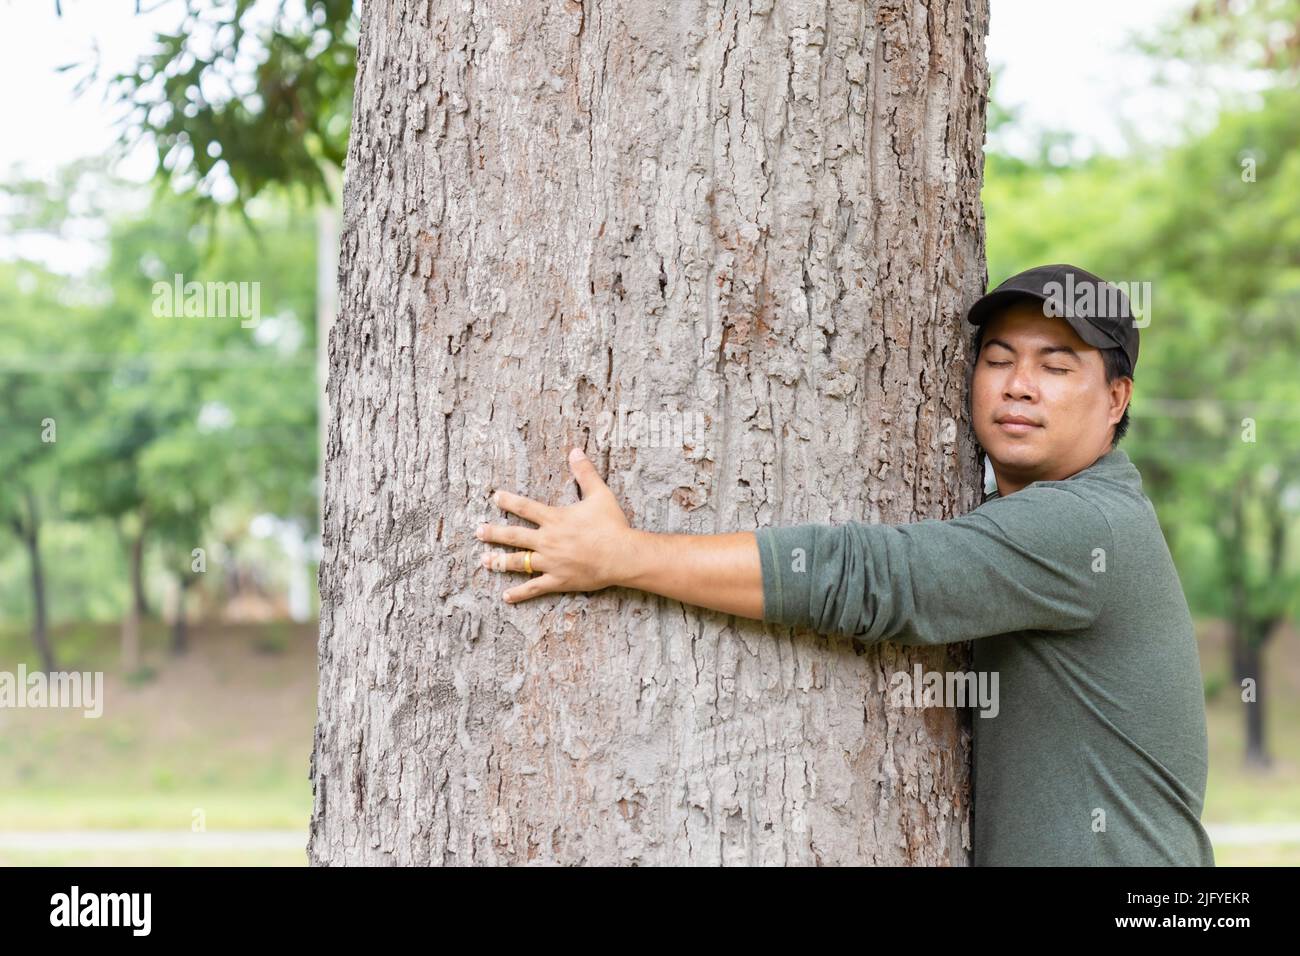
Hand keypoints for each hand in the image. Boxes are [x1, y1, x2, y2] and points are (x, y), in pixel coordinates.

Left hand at [475, 447, 634, 603]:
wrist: (621, 555)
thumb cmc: (612, 525)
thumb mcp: (600, 494)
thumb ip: (585, 473)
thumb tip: (576, 451)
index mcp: (555, 519)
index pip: (525, 508)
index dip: (508, 501)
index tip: (495, 497)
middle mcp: (547, 540)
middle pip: (514, 536)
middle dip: (494, 533)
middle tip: (478, 531)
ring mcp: (551, 562)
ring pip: (518, 562)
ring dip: (500, 561)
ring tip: (484, 561)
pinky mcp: (558, 580)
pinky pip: (534, 587)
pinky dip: (519, 593)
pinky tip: (506, 596)